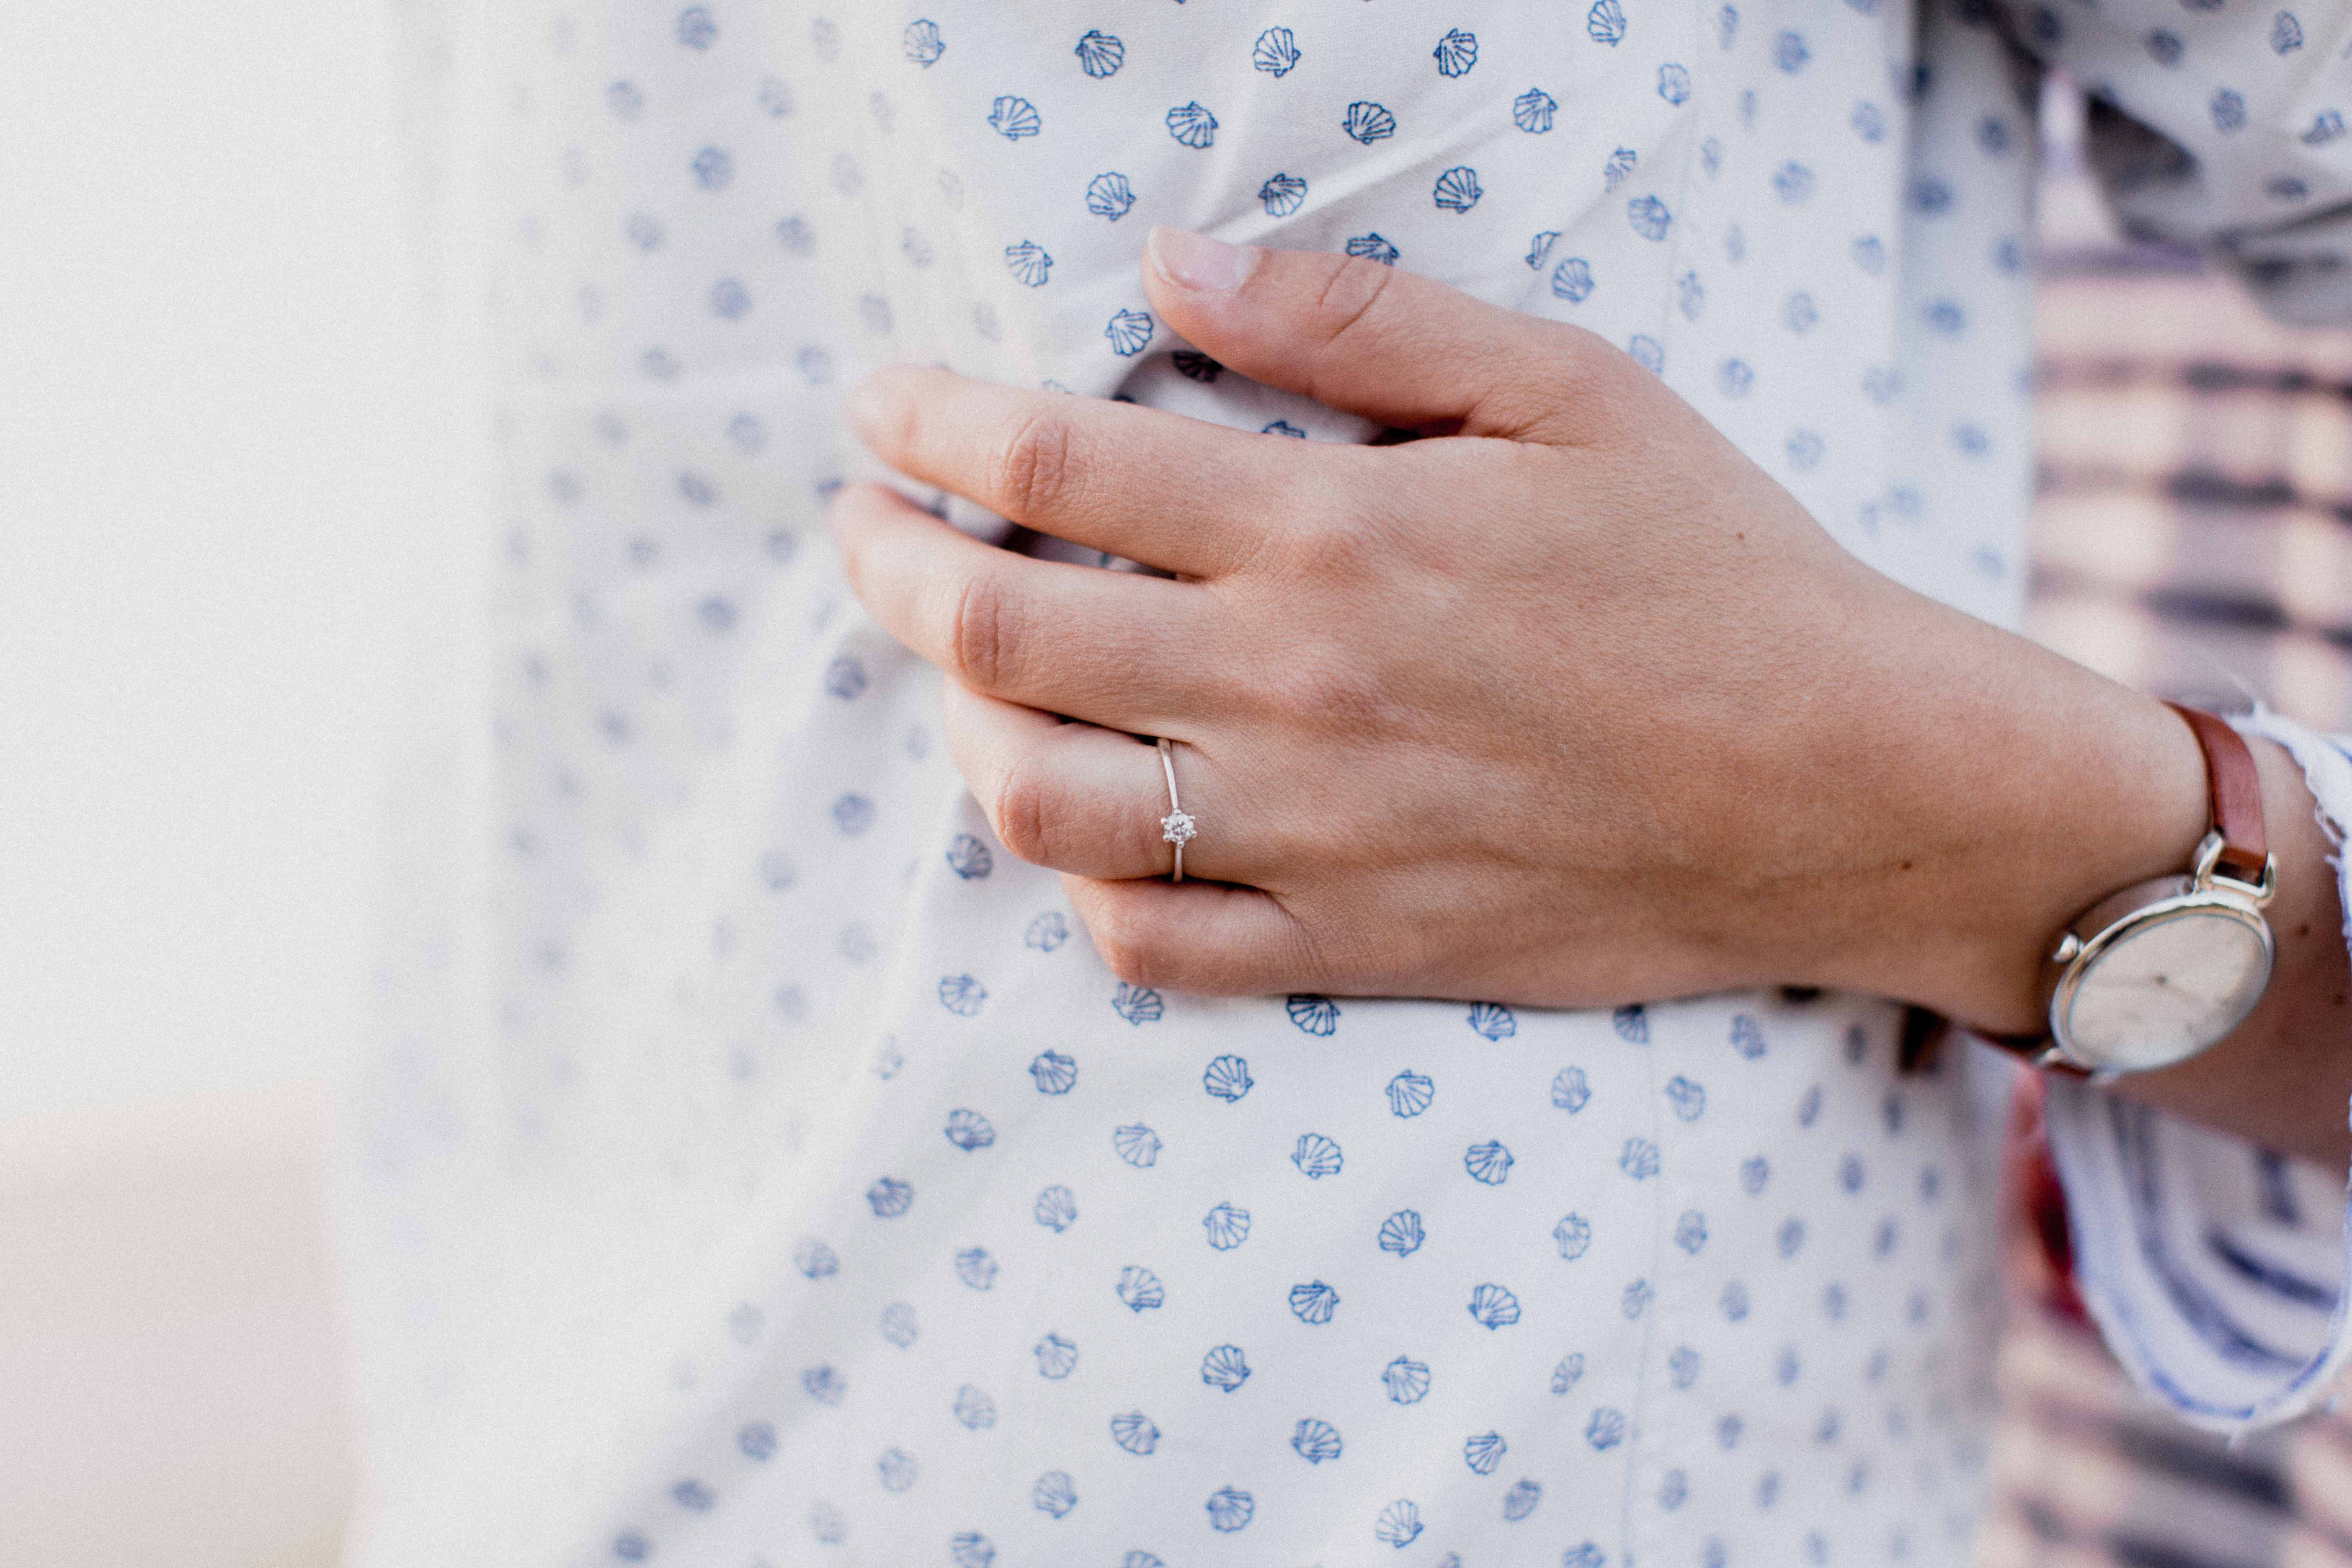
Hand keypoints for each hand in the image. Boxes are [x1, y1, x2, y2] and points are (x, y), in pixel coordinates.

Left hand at [828, 228, 2209, 1028]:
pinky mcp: (1352, 947)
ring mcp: (1313, 838)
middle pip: (997, 640)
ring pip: (1039, 809)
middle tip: (868, 528)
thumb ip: (1351, 319)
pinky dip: (1083, 890)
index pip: (1050, 468)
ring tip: (969, 680)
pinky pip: (1149, 948)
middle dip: (889, 569)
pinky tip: (1092, 824)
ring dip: (962, 734)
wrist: (1842, 784)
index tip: (881, 407)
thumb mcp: (1565, 387)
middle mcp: (1293, 693)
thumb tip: (1169, 261)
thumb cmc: (1713, 568)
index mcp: (1334, 536)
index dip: (927, 425)